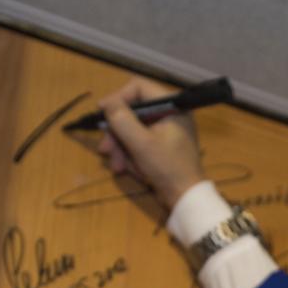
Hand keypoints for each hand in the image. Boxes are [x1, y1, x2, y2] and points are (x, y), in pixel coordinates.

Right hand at [94, 75, 206, 209]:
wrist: (185, 199)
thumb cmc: (167, 168)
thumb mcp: (141, 143)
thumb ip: (122, 120)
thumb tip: (107, 103)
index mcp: (171, 106)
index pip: (138, 88)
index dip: (117, 98)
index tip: (102, 113)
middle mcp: (169, 114)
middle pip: (132, 112)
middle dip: (116, 133)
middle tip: (105, 150)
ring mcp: (165, 131)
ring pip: (132, 130)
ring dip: (120, 148)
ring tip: (117, 167)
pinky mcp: (160, 147)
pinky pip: (138, 143)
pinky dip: (130, 156)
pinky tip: (127, 170)